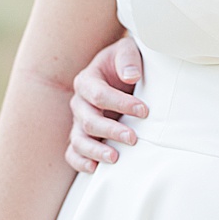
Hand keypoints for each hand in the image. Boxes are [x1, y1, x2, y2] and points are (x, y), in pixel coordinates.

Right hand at [65, 37, 146, 173]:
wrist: (120, 73)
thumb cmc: (124, 63)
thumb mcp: (127, 50)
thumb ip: (128, 59)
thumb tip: (131, 76)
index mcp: (86, 80)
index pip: (99, 95)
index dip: (121, 104)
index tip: (144, 111)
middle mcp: (79, 102)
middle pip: (88, 120)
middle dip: (111, 130)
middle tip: (133, 138)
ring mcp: (78, 122)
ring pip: (79, 140)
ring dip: (95, 150)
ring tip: (115, 158)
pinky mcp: (82, 136)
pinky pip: (73, 153)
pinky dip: (80, 162)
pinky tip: (95, 168)